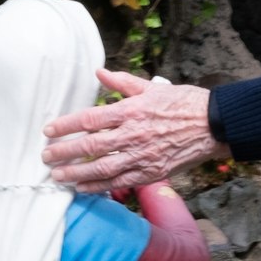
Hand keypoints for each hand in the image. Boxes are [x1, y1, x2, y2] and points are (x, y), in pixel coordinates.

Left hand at [44, 69, 216, 193]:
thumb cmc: (184, 103)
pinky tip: (83, 188)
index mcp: (132, 110)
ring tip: (58, 176)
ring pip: (102, 168)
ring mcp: (143, 156)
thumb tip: (98, 72)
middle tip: (46, 156)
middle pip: (91, 145)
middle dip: (65, 152)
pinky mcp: (152, 172)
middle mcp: (134, 134)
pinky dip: (99, 187)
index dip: (66, 125)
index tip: (48, 130)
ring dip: (77, 173)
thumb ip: (121, 83)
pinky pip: (121, 182)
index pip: (90, 119)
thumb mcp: (152, 87)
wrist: (214, 125)